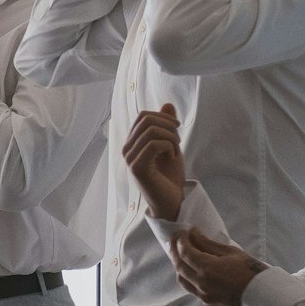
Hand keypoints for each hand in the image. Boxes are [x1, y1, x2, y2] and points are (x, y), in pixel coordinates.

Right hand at [121, 103, 187, 219]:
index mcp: (132, 143)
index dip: (163, 117)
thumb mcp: (172, 145)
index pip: (143, 116)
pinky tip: (173, 156)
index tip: (176, 129)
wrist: (172, 201)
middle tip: (178, 140)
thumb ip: (168, 125)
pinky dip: (169, 146)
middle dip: (168, 125)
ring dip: (171, 137)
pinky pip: (153, 145)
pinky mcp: (137, 169)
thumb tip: (167, 104)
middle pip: (146, 119)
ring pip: (151, 131)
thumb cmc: (170, 176)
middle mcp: (127, 150)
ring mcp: (130, 159)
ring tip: (176, 149)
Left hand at [171, 228, 266, 305]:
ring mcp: (203, 294)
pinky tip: (190, 270)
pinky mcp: (207, 301)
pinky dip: (186, 277)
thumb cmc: (251, 271)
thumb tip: (194, 233)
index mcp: (207, 269)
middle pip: (179, 265)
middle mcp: (201, 283)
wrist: (263, 295)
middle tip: (175, 239)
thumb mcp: (231, 252)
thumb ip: (208, 244)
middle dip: (175, 250)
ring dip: (178, 265)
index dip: (181, 240)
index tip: (183, 231)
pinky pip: (190, 289)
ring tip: (180, 254)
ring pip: (181, 279)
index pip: (185, 252)